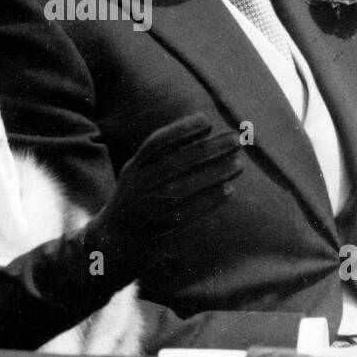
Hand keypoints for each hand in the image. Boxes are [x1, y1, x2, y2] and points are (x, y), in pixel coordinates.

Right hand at [87, 114, 242, 277]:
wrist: (117, 236)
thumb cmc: (137, 194)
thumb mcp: (138, 171)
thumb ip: (162, 153)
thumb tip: (202, 130)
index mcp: (133, 167)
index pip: (156, 143)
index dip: (181, 130)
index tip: (207, 120)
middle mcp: (140, 185)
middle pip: (176, 163)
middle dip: (208, 149)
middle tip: (235, 139)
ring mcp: (151, 207)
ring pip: (186, 187)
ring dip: (215, 174)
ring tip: (238, 164)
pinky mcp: (164, 226)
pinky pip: (191, 211)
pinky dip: (210, 200)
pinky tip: (229, 189)